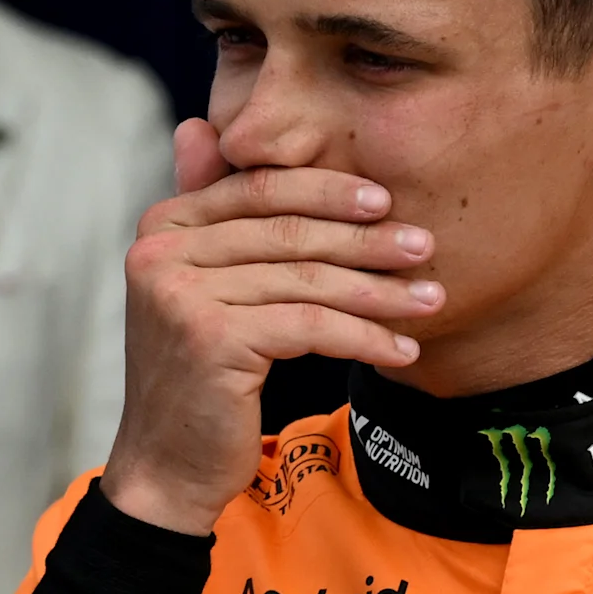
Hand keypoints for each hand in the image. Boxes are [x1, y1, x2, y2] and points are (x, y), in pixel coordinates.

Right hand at [104, 121, 439, 534]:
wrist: (166, 467)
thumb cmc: (200, 379)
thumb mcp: (204, 290)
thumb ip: (213, 217)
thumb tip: (200, 126)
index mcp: (162, 226)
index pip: (259, 190)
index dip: (327, 191)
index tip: (387, 201)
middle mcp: (161, 252)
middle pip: (287, 232)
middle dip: (365, 239)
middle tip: (426, 246)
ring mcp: (181, 295)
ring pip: (305, 281)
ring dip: (379, 291)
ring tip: (431, 300)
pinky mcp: (211, 339)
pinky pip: (311, 326)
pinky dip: (365, 336)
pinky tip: (402, 349)